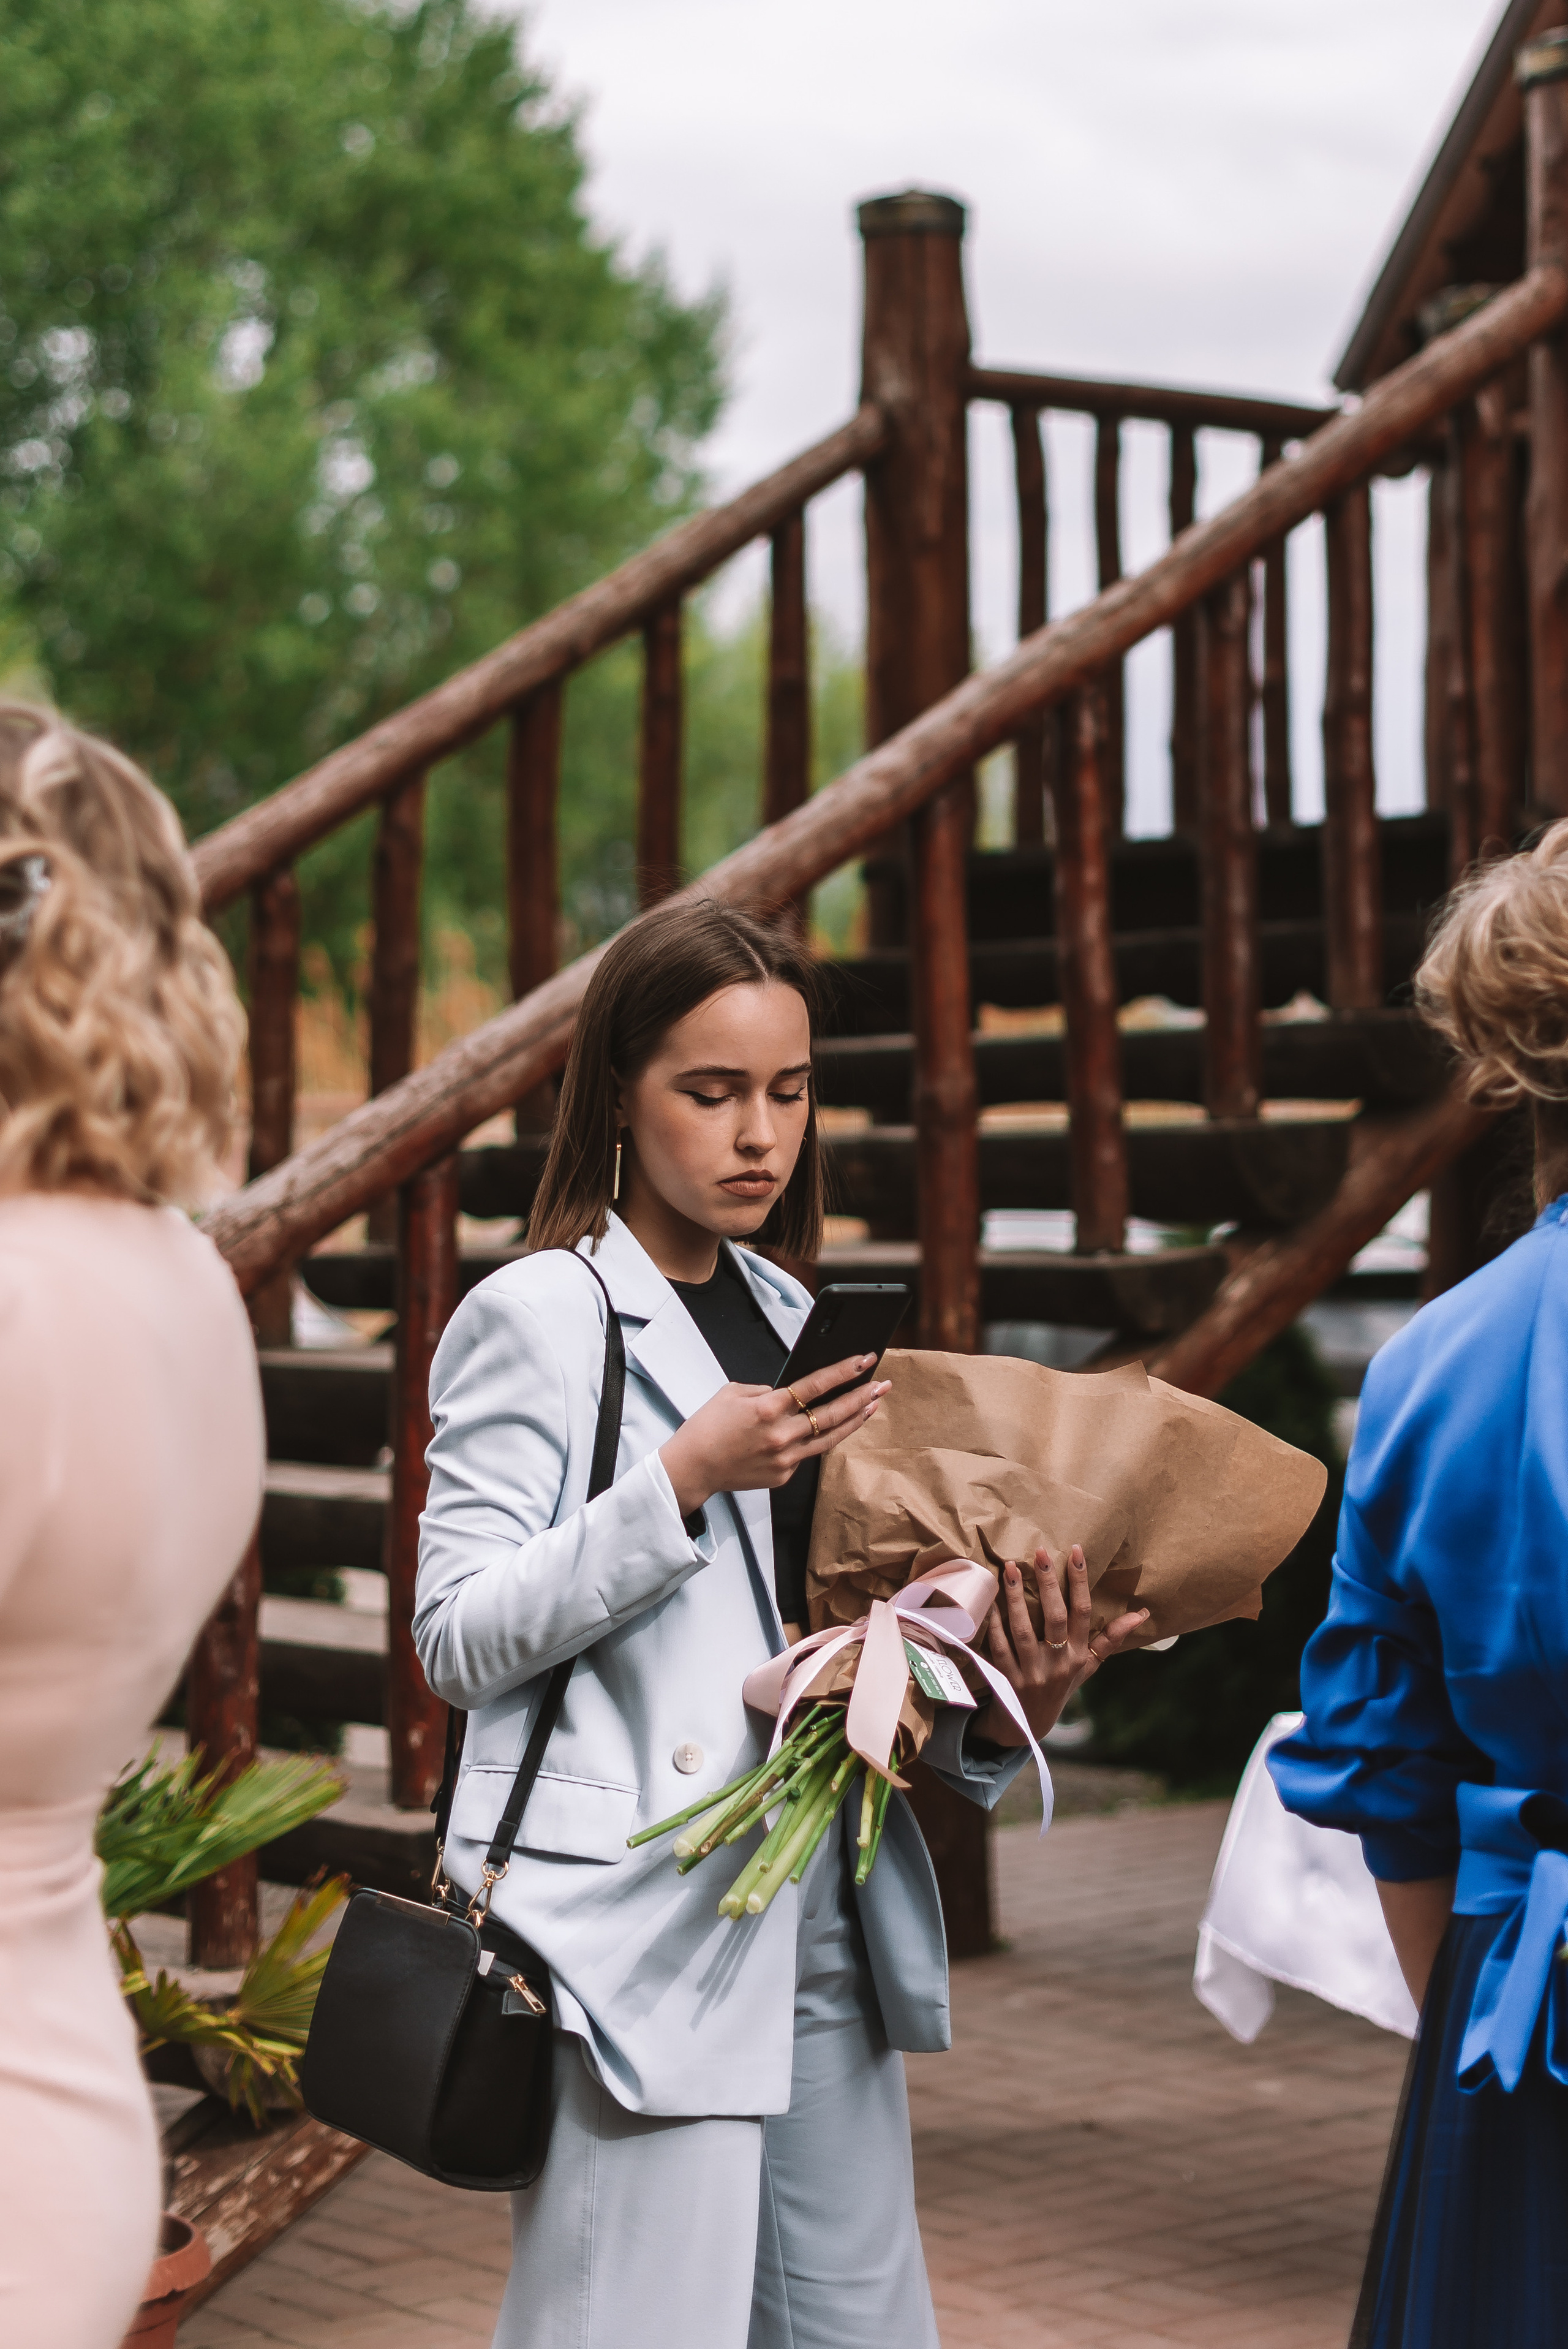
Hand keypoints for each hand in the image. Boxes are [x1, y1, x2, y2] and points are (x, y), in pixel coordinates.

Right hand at [660, 1353, 887, 1516]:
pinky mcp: (783, 1475)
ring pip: (830, 1438)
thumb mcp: (733, 1393)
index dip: (843, 1371)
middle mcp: (781, 1434)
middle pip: (832, 1414)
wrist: (692, 1467)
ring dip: (855, 1420)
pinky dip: (817, 1439)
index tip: (864, 1360)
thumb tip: (792, 1394)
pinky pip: (807, 1454)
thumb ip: (767, 1391)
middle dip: (861, 1396)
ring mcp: (785, 1458)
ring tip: (873, 1405)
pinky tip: (830, 1428)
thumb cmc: (707, 1426)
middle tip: (882, 1384)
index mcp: (768, 1408)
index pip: (815, 1385)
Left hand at [971, 1544, 1149, 1747]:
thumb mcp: (1089, 1665)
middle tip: (1040, 1551)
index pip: (1084, 1612)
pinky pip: (999, 1646)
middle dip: (1048, 1583)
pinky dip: (994, 1624)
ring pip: (1023, 1630)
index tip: (1076, 1551)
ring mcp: (1033, 1673)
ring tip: (1009, 1568)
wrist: (1028, 1723)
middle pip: (1055, 1617)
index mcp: (1080, 1654)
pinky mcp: (1008, 1679)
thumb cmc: (1061, 1684)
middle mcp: (1059, 1663)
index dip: (1080, 1581)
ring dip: (1015, 1598)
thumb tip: (1142, 1613)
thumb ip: (1112, 1639)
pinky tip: (990, 1602)